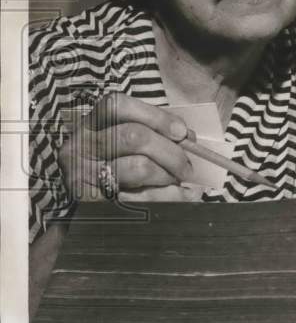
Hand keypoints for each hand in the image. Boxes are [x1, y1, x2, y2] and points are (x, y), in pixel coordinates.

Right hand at [57, 92, 203, 202]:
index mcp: (92, 124)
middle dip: (171, 152)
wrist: (86, 216)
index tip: (181, 132)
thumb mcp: (129, 146)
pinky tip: (176, 197)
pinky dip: (164, 197)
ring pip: (138, 166)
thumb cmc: (117, 170)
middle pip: (133, 136)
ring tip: (176, 182)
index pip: (117, 105)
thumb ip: (155, 134)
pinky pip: (137, 197)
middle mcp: (80, 144)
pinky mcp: (87, 200)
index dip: (155, 116)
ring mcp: (80, 172)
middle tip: (188, 166)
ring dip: (167, 175)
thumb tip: (187, 138)